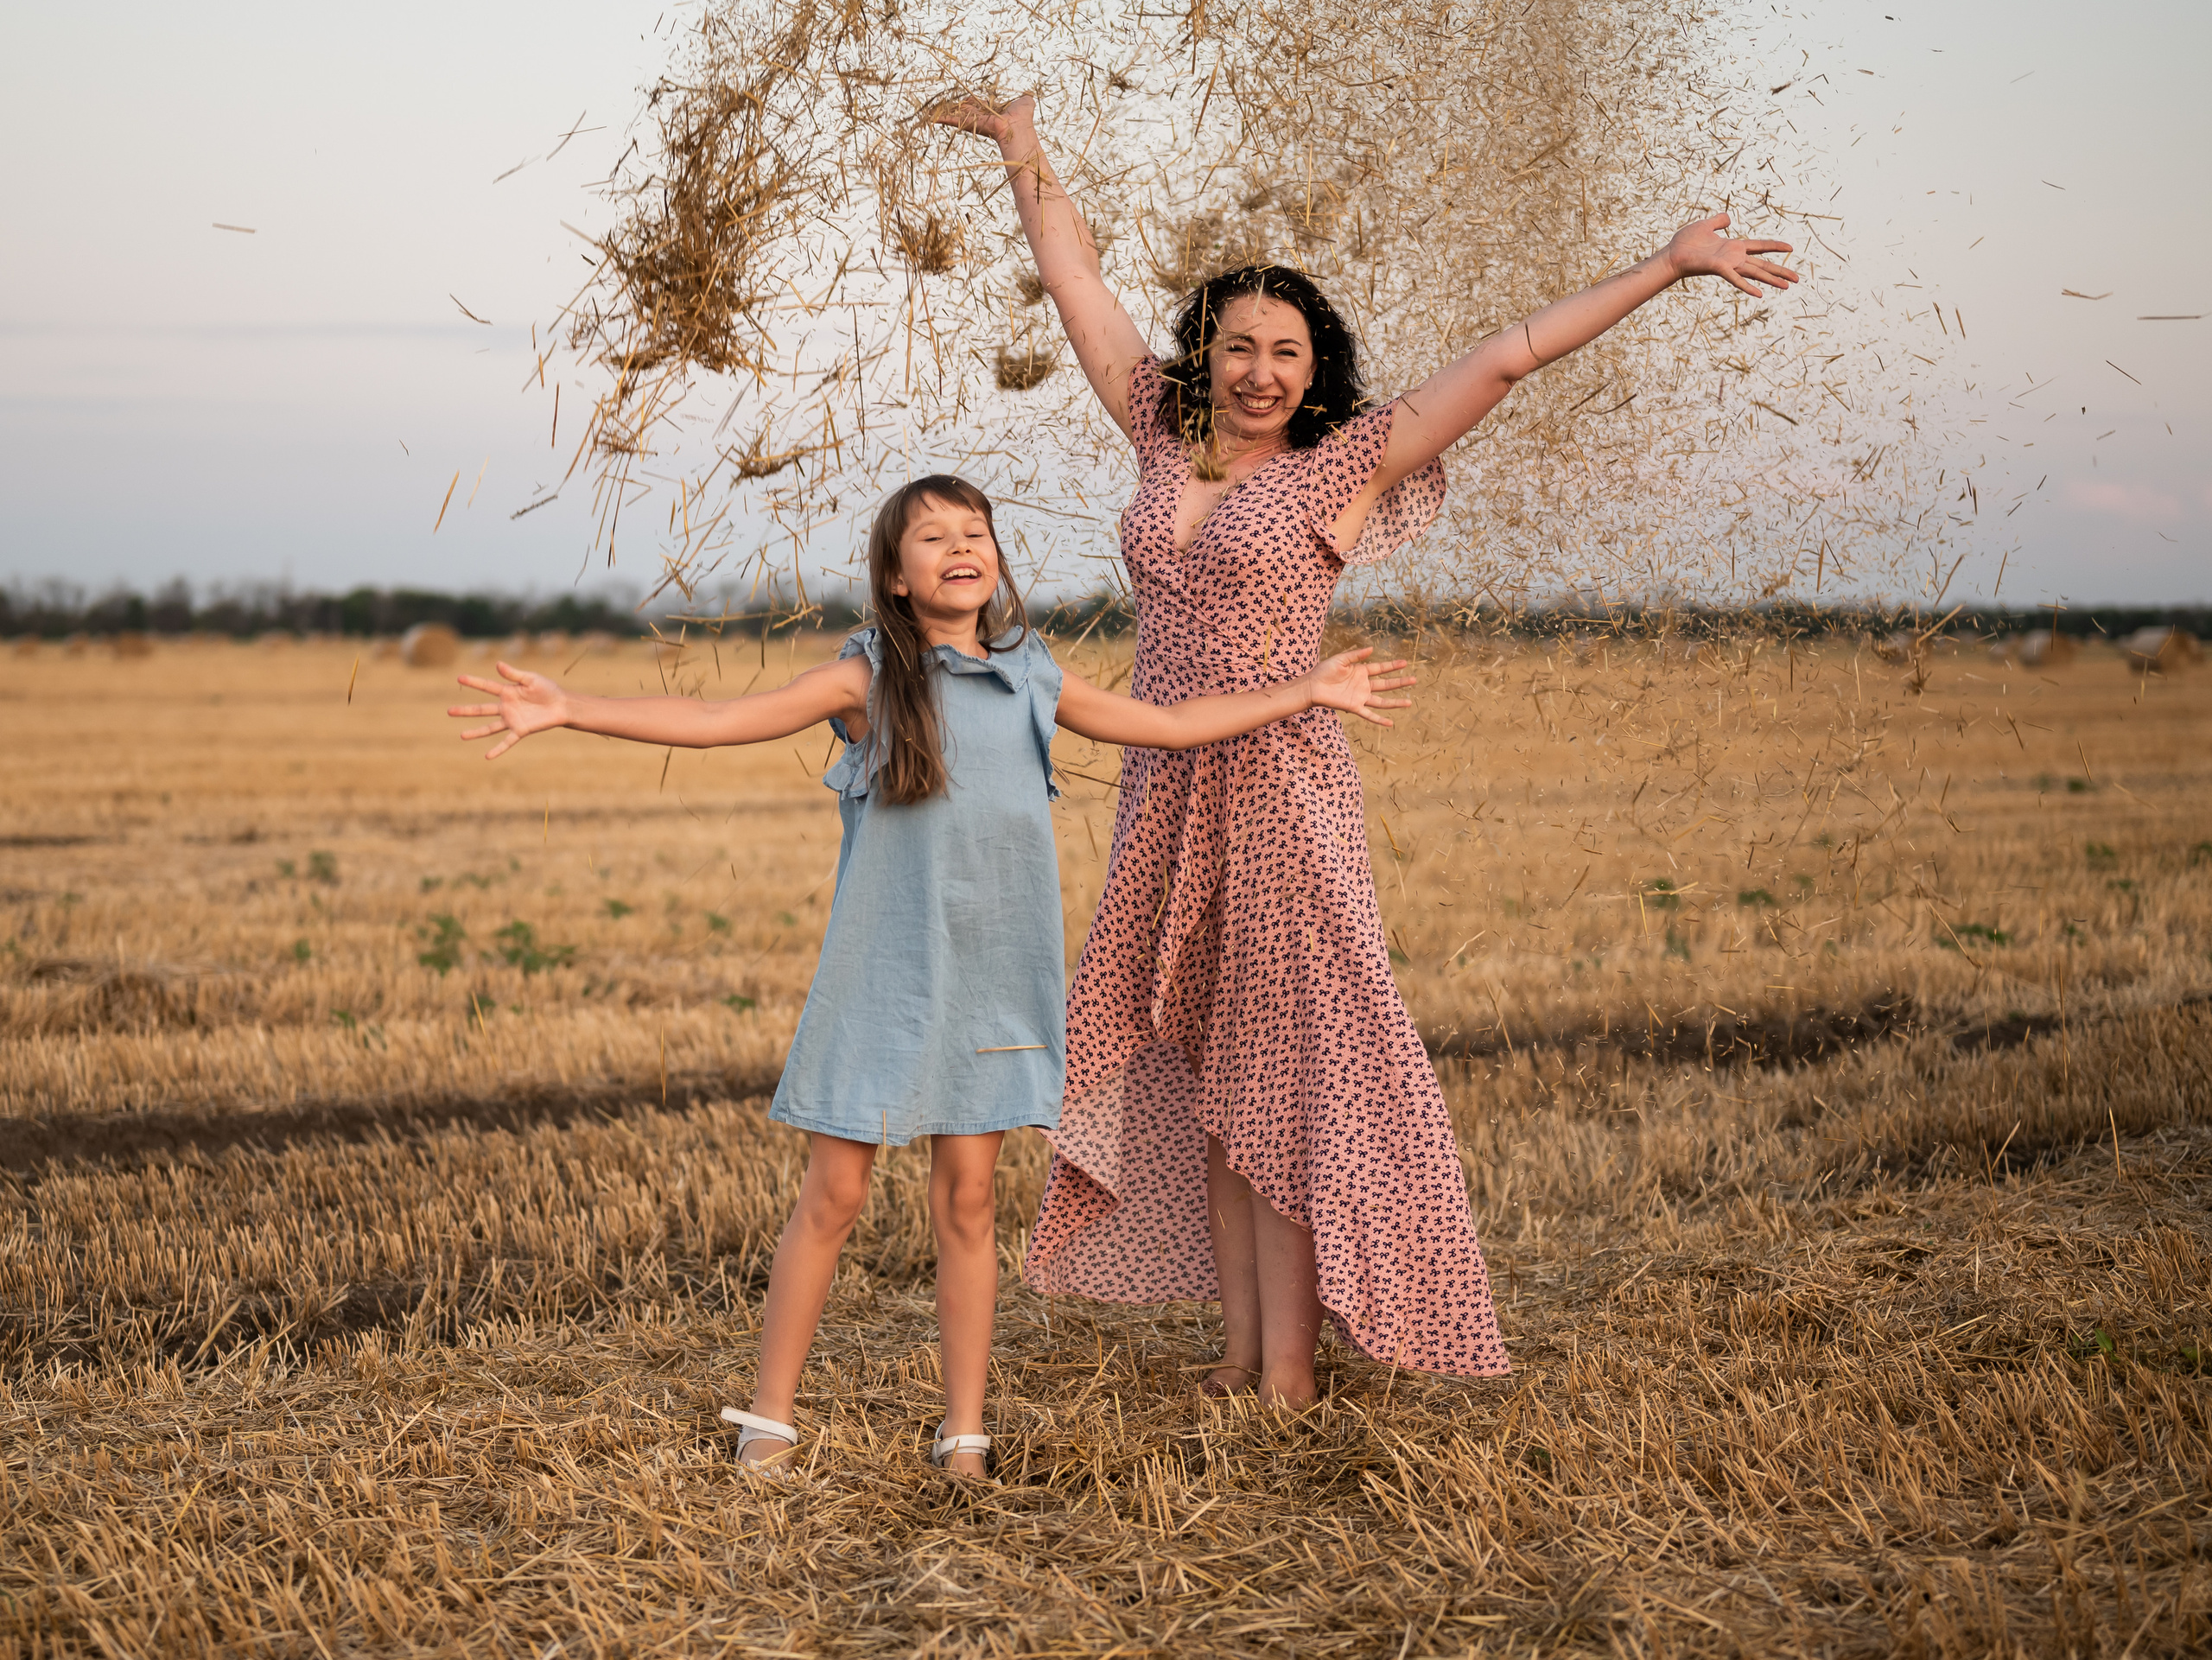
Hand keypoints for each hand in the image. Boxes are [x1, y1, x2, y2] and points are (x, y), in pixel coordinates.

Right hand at [449, 661, 569, 759]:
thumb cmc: (548, 690)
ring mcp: (512, 720)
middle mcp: (506, 707)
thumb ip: (514, 674)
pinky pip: (507, 741)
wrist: (562, 705)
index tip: (459, 678)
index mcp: (507, 692)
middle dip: (466, 710)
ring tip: (461, 736)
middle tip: (449, 711)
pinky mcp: (521, 730)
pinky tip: (487, 756)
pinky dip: (498, 749)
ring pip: (490, 727)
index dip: (473, 682)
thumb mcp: (531, 679)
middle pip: (482, 709)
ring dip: (476, 732)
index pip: (486, 686)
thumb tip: (497, 664)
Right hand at [925, 92, 1033, 145]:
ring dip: (943, 115)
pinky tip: (931, 118)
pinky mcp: (971, 123)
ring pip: (957, 116)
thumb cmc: (1024, 117)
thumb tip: (1028, 94)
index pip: (976, 107)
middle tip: (939, 108)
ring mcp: (975, 121)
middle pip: (963, 111)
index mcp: (991, 112)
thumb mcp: (1025, 102)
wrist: (1019, 128)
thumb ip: (1024, 98)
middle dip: (951, 109)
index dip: (968, 103)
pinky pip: (955, 120)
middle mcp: (982, 117)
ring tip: (929, 113)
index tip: (961, 101)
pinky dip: (944, 119)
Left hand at [1301, 646, 1414, 727]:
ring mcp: (1360, 697)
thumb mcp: (1341, 659)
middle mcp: (1364, 685)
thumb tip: (1372, 649)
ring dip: (1395, 702)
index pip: (1381, 669)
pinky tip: (1390, 723)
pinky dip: (1379, 719)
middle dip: (1400, 682)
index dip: (1393, 666)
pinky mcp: (1354, 707)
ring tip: (1409, 703)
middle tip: (1414, 680)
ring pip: (1382, 701)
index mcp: (1361, 672)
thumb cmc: (1324, 671)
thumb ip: (1356, 655)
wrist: (1312, 686)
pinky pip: (1369, 714)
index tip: (1405, 663)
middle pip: (1386, 684)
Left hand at [1663, 213, 1800, 296]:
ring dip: (1772, 280)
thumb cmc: (1686, 242)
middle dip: (1780, 271)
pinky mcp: (1720, 269)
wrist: (1672, 254)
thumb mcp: (1705, 225)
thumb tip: (1728, 217)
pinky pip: (1736, 279)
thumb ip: (1719, 221)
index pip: (1760, 246)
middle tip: (1797, 279)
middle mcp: (1734, 258)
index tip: (1791, 248)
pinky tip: (1760, 294)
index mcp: (1733, 247)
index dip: (1775, 246)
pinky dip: (1747, 286)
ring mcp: (1728, 265)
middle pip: (1762, 264)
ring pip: (1755, 273)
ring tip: (1788, 287)